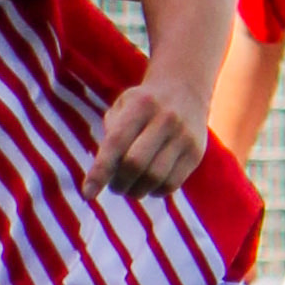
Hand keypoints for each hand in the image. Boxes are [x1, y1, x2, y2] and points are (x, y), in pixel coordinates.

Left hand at [85, 77, 208, 199]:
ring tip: (129, 187)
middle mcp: (165, 119)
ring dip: (135, 191)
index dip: (100, 172)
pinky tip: (148, 185)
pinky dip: (154, 191)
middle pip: (135, 164)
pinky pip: (172, 184)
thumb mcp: (122, 107)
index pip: (115, 143)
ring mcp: (184, 136)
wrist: (186, 89)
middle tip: (114, 186)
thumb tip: (104, 174)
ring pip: (155, 178)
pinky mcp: (196, 153)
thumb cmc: (142, 105)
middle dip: (118, 183)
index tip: (88, 194)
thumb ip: (110, 136)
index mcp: (140, 105)